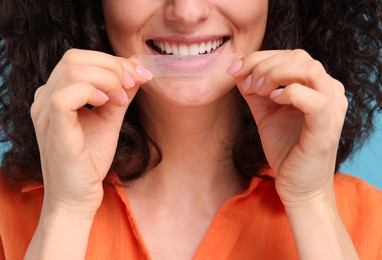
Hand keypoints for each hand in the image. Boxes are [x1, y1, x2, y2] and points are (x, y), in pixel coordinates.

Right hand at [31, 49, 151, 215]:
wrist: (77, 197)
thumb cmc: (90, 159)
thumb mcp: (110, 118)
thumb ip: (121, 93)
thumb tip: (137, 69)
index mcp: (57, 93)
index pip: (81, 59)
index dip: (114, 61)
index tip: (140, 75)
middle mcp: (45, 97)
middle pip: (76, 57)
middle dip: (113, 66)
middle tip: (133, 85)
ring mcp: (45, 111)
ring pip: (73, 69)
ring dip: (108, 78)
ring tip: (120, 100)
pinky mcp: (53, 126)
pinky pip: (66, 94)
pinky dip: (92, 92)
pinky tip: (106, 105)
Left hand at [229, 49, 347, 207]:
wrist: (298, 186)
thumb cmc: (285, 148)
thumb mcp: (265, 111)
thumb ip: (253, 89)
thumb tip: (236, 66)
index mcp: (316, 85)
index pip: (291, 55)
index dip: (259, 58)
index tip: (236, 71)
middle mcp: (329, 91)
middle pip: (298, 56)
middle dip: (263, 65)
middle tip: (247, 85)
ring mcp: (332, 108)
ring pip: (308, 69)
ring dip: (275, 74)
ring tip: (259, 91)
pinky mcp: (327, 128)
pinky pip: (313, 98)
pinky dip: (288, 93)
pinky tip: (273, 101)